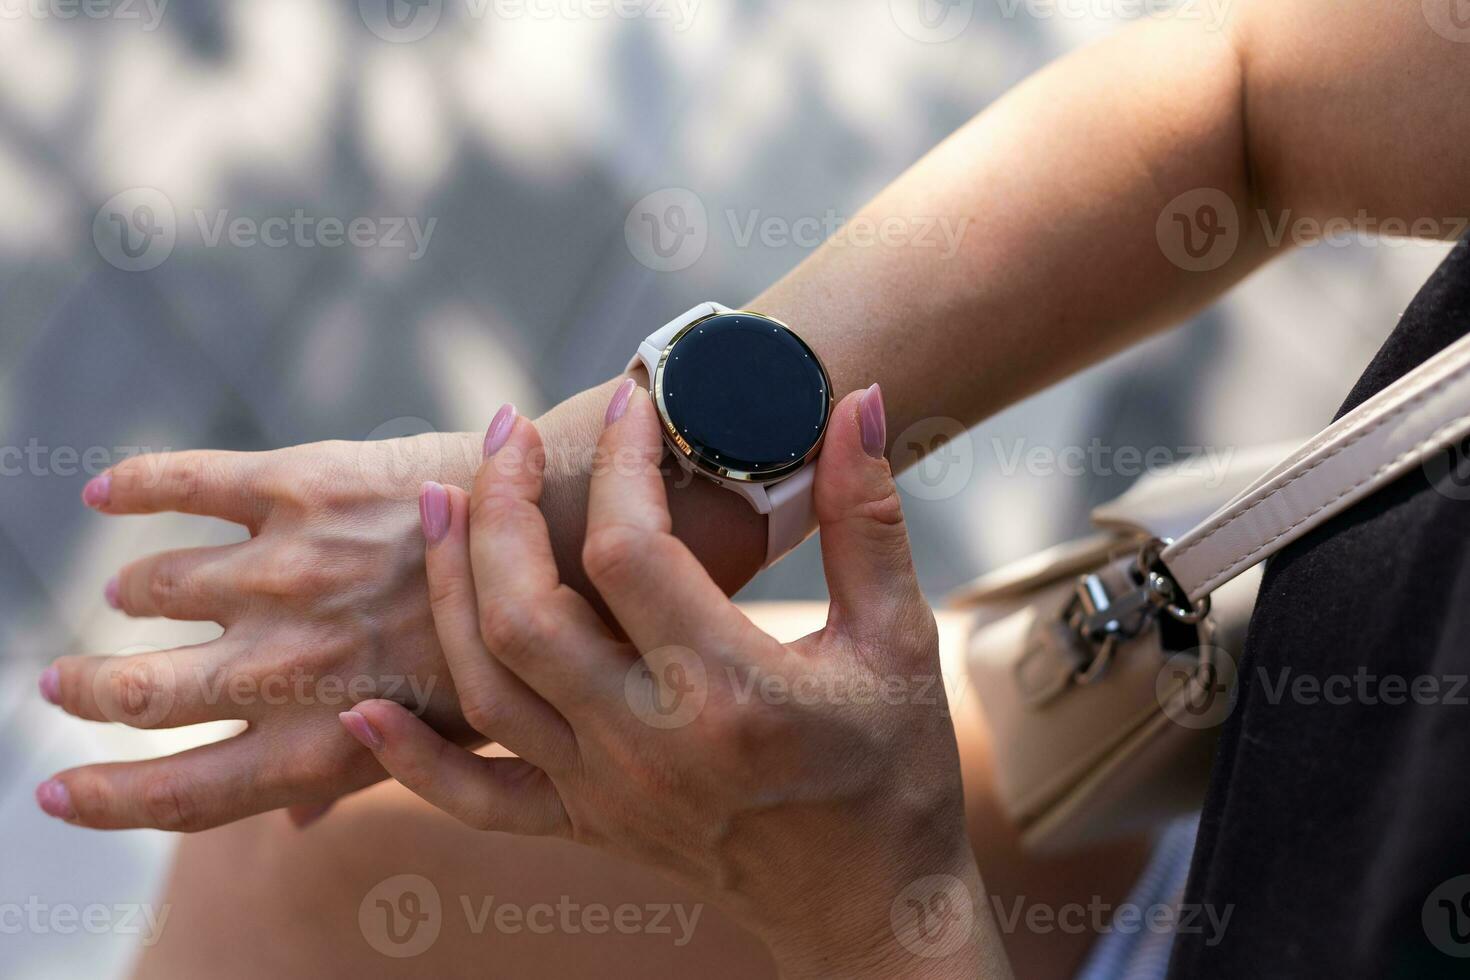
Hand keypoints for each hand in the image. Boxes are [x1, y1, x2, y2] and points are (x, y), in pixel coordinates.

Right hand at [36, 431, 487, 829]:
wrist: (571, 533)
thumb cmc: (521, 650)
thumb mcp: (454, 747)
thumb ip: (362, 779)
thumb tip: (294, 829)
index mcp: (325, 744)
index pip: (180, 794)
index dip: (105, 799)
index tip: (55, 790)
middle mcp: (290, 668)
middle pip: (139, 695)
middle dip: (88, 690)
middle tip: (63, 681)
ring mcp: (288, 575)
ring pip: (153, 587)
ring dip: (132, 591)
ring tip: (130, 588)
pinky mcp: (301, 488)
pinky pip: (183, 484)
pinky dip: (134, 486)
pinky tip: (104, 493)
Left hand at [339, 382, 1003, 977]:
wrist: (869, 906)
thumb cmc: (894, 770)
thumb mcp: (901, 638)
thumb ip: (868, 519)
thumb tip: (854, 398)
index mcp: (731, 693)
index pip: (632, 553)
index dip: (621, 463)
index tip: (633, 400)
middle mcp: (648, 746)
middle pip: (525, 613)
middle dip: (501, 509)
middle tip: (507, 431)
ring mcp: (603, 792)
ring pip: (483, 686)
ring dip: (447, 589)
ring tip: (440, 502)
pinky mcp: (584, 824)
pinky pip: (474, 799)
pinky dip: (411, 757)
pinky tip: (363, 707)